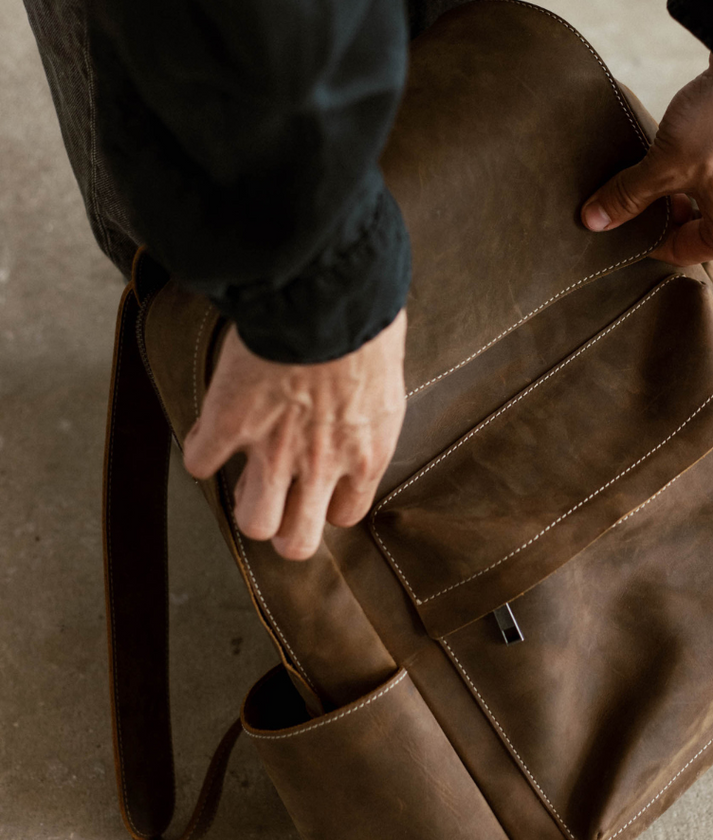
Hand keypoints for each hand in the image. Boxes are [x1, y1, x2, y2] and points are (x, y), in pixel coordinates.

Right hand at [183, 311, 406, 560]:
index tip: (317, 486)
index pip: (346, 516)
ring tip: (245, 476)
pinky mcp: (232, 424)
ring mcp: (275, 451)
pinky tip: (211, 431)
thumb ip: (367, 419)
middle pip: (297, 542)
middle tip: (277, 502)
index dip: (326, 505)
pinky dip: (202, 448)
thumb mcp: (384, 385)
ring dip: (245, 502)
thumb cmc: (367, 327)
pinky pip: (201, 462)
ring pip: (252, 523)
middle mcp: (323, 465)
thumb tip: (356, 414)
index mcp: (366, 455)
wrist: (329, 296)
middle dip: (284, 530)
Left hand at [582, 55, 712, 264]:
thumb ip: (628, 197)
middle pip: (701, 228)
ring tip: (663, 166)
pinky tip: (690, 147)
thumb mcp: (664, 166)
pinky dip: (708, 171)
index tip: (623, 223)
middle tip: (640, 192)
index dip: (646, 239)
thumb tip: (595, 220)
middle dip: (667, 212)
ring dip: (687, 190)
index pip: (681, 251)